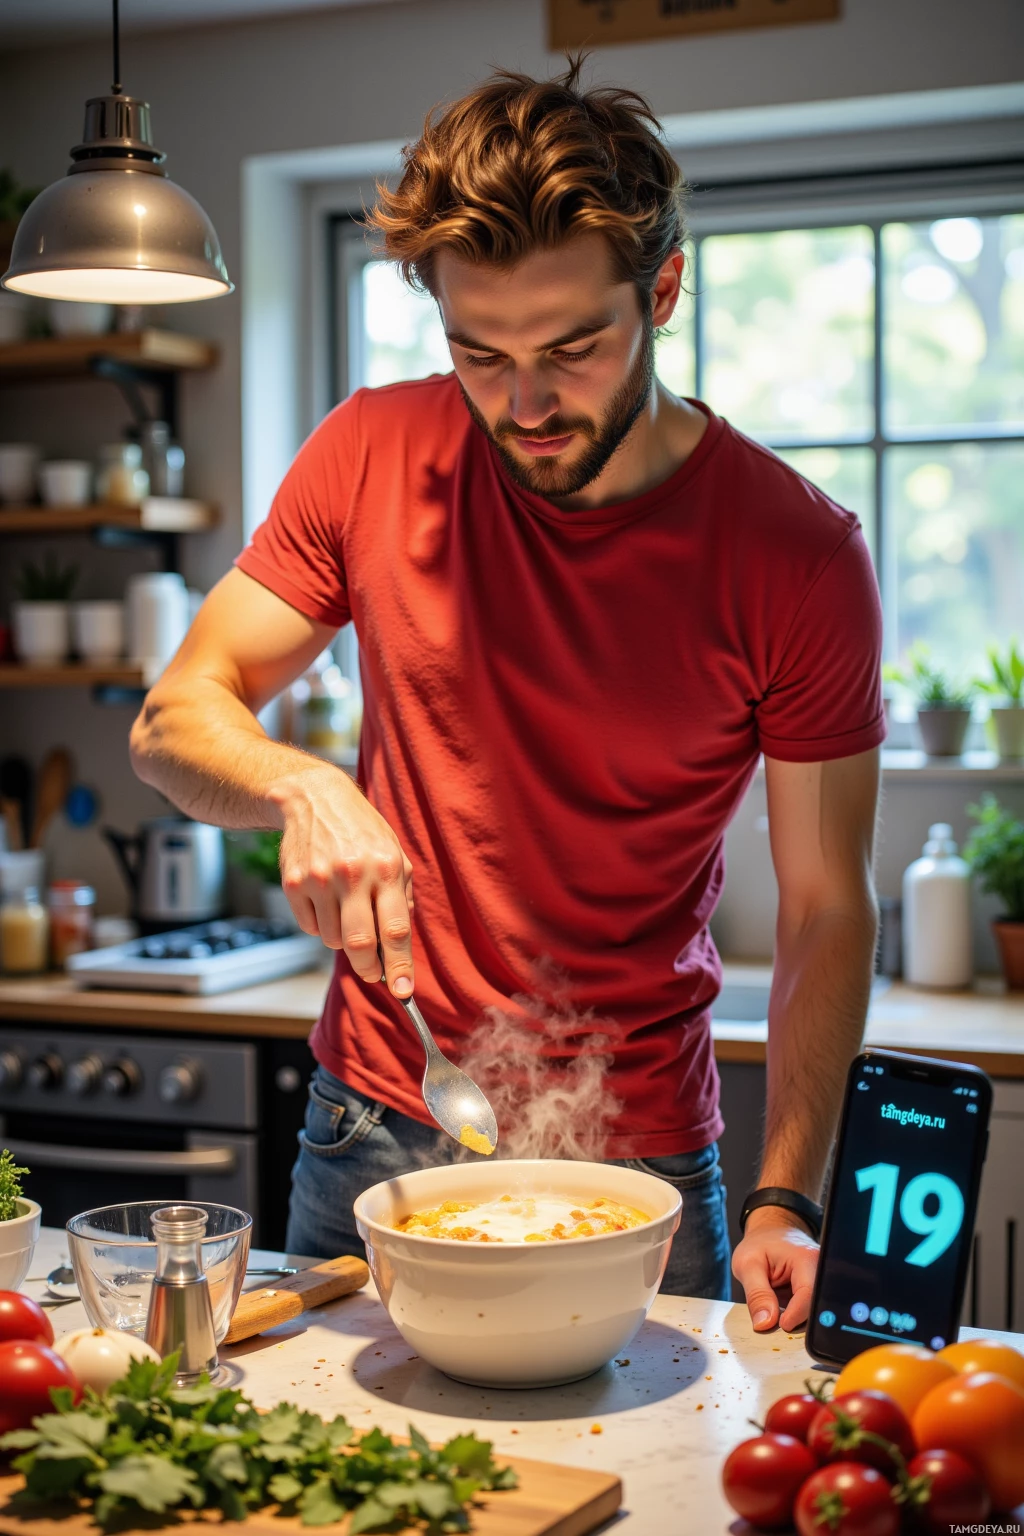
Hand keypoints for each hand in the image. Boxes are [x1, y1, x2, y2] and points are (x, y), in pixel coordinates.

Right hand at [271, 763, 414, 997]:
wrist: (314, 799)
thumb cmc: (362, 831)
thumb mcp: (394, 853)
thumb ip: (402, 896)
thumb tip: (399, 945)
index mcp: (386, 867)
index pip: (395, 930)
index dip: (400, 967)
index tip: (403, 993)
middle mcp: (352, 874)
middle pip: (361, 945)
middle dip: (370, 970)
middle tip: (374, 973)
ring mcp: (318, 880)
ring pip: (332, 940)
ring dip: (343, 940)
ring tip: (347, 911)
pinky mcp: (293, 883)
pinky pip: (310, 928)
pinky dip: (321, 925)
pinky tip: (325, 899)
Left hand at [731, 1206, 819, 1332]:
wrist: (770, 1232)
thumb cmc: (759, 1244)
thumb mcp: (747, 1264)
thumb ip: (756, 1295)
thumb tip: (764, 1324)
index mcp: (806, 1259)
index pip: (808, 1296)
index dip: (794, 1315)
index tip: (781, 1325)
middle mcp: (820, 1270)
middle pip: (814, 1307)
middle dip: (795, 1319)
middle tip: (774, 1320)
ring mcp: (820, 1280)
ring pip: (812, 1312)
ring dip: (793, 1316)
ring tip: (775, 1303)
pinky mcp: (816, 1289)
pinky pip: (808, 1310)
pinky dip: (794, 1312)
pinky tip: (782, 1303)